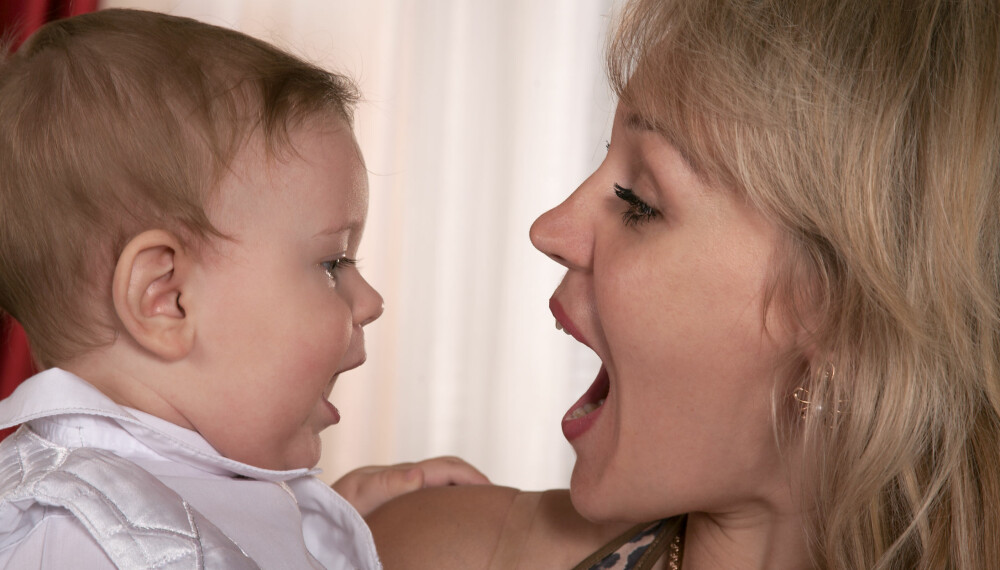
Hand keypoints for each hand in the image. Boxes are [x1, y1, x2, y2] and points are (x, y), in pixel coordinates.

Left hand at [332, 456, 490, 516]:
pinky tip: (456, 520)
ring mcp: (399, 491)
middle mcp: (400, 480)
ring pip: (441, 484)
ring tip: (485, 510)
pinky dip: (448, 500)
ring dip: (463, 491)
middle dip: (474, 480)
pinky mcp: (396, 504)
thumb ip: (384, 484)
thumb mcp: (355, 497)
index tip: (492, 491)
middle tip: (501, 501)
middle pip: (447, 471)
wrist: (308, 525)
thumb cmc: (329, 514)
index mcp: (395, 476)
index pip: (444, 469)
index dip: (470, 477)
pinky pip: (430, 497)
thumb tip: (420, 473)